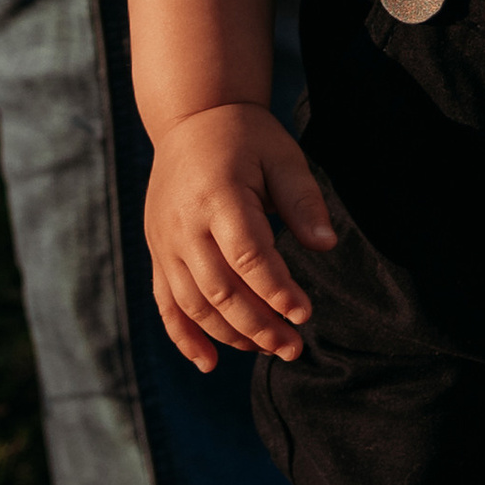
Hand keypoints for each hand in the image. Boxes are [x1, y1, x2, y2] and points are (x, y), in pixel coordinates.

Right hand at [145, 103, 336, 369]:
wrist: (190, 121)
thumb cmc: (247, 139)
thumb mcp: (283, 157)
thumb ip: (304, 201)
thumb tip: (327, 245)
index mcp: (219, 196)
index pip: (248, 256)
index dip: (276, 290)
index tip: (305, 313)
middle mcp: (184, 225)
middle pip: (220, 290)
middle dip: (259, 325)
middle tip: (294, 347)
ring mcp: (164, 243)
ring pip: (193, 304)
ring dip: (230, 335)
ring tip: (269, 350)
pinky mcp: (157, 253)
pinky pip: (165, 304)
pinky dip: (185, 337)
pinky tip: (210, 363)